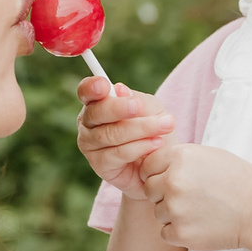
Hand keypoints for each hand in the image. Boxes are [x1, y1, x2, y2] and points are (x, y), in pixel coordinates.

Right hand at [75, 76, 172, 196]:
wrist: (160, 162)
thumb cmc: (152, 130)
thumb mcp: (151, 109)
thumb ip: (137, 99)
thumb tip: (120, 89)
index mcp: (96, 103)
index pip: (86, 91)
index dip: (92, 87)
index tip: (104, 85)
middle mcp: (88, 123)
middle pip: (97, 112)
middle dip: (119, 108)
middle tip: (139, 106)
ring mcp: (90, 145)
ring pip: (110, 134)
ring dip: (140, 129)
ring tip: (164, 126)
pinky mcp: (100, 165)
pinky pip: (118, 154)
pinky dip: (140, 147)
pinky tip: (156, 143)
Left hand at [139, 142, 251, 250]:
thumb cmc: (238, 180)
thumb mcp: (209, 156)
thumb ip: (178, 159)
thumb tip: (150, 166)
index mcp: (180, 157)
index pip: (148, 165)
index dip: (158, 173)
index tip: (173, 180)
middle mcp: (173, 180)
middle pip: (149, 189)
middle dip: (163, 193)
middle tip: (190, 197)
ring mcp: (175, 208)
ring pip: (157, 212)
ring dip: (173, 214)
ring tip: (201, 210)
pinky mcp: (181, 233)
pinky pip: (165, 232)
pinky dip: (179, 232)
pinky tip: (200, 225)